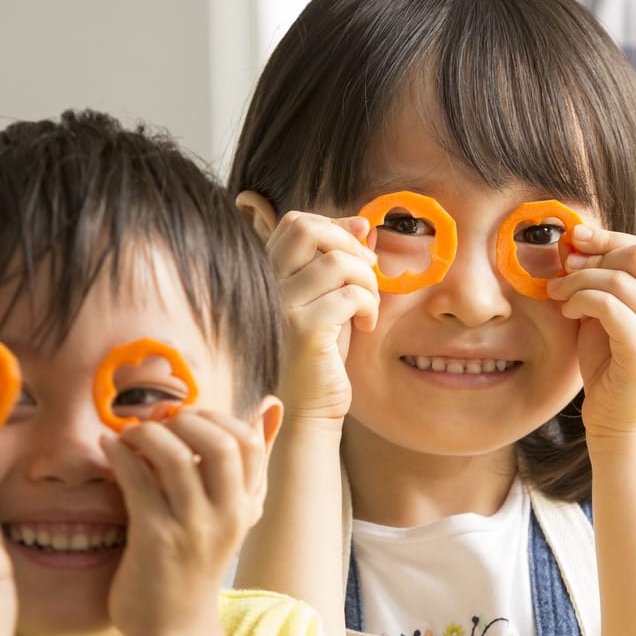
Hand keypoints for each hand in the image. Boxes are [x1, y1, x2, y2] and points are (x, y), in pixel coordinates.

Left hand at [104, 407, 273, 635]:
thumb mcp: (233, 513)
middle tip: (157, 420)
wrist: (174, 629)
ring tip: (129, 433)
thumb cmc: (195, 564)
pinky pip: (138, 483)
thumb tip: (269, 406)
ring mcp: (193, 529)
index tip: (186, 418)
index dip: (216, 417)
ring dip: (148, 434)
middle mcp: (227, 515)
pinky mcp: (156, 541)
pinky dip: (120, 455)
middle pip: (223, 445)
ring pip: (178, 459)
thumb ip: (248, 464)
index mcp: (246, 505)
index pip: (250, 443)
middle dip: (186, 419)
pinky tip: (109, 448)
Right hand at [261, 210, 378, 422]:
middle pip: (307, 229)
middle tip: (369, 270)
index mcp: (267, 275)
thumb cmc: (319, 358)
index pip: (295, 223)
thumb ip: (339, 265)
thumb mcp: (329, 302)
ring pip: (337, 262)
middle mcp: (266, 286)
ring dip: (366, 280)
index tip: (362, 243)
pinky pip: (350, 295)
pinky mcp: (304, 330)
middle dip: (349, 242)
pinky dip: (369, 305)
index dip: (334, 225)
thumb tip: (365, 225)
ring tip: (369, 307)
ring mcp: (282, 307)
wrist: (306, 412)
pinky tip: (366, 326)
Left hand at [549, 225, 635, 442]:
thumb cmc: (610, 370)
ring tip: (560, 295)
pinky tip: (568, 312)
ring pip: (619, 279)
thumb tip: (574, 242)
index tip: (575, 238)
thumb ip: (601, 282)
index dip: (608, 238)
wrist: (620, 425)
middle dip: (594, 256)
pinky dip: (582, 301)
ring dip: (580, 281)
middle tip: (564, 270)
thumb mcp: (607, 316)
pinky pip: (610, 306)